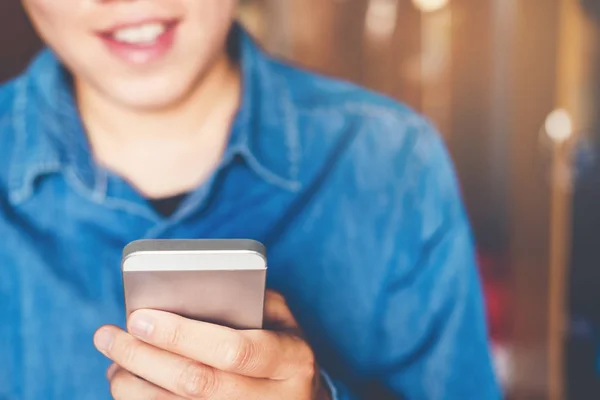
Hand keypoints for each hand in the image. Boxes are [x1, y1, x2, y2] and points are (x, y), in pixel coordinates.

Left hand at [94, 291, 330, 399]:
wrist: (302, 398)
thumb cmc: (283, 348)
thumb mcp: (283, 319)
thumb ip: (250, 300)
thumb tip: (193, 293)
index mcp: (291, 361)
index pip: (232, 350)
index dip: (182, 335)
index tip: (139, 317)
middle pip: (197, 383)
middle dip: (144, 358)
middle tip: (109, 336)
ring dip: (134, 387)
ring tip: (112, 361)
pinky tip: (128, 384)